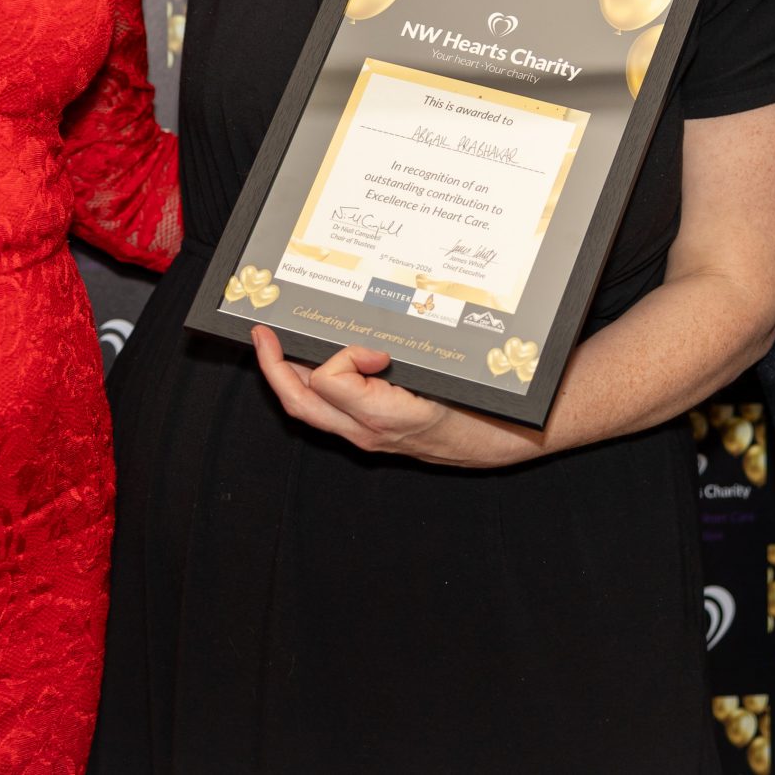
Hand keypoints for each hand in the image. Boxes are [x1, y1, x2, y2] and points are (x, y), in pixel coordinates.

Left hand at [250, 326, 538, 468]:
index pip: (329, 382)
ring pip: (313, 411)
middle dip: (273, 368)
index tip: (374, 348)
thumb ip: (399, 368)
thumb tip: (365, 352)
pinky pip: (334, 412)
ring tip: (279, 346)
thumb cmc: (486, 412)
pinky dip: (319, 386)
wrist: (513, 440)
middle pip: (301, 403)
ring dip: (290, 377)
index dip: (341, 355)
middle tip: (262, 334)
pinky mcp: (378, 432)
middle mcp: (369, 432)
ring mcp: (371, 435)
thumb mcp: (444, 382)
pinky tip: (323, 362)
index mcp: (383, 419)